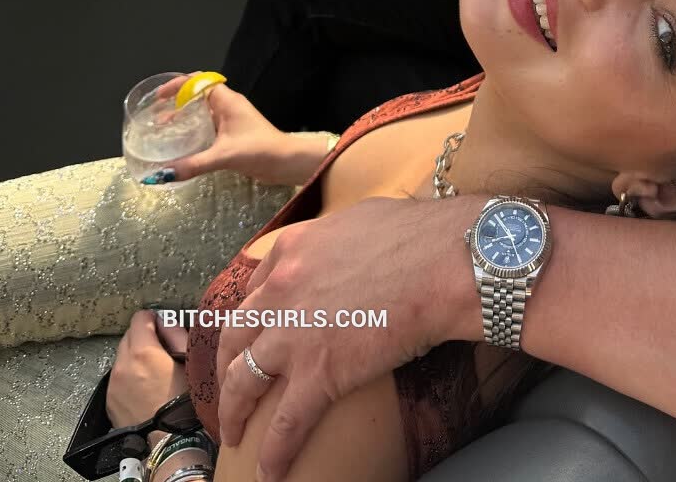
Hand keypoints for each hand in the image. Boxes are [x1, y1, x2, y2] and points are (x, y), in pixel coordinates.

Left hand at [107, 311, 187, 428]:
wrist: (170, 439)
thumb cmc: (185, 401)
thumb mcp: (189, 360)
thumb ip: (176, 334)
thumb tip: (166, 321)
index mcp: (144, 351)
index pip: (140, 318)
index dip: (153, 318)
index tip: (162, 325)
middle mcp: (123, 365)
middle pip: (128, 336)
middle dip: (143, 337)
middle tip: (161, 348)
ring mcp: (113, 383)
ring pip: (121, 357)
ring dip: (135, 356)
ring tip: (154, 370)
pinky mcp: (109, 400)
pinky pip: (117, 377)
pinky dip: (129, 375)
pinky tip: (145, 386)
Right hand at [159, 80, 314, 185]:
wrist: (287, 162)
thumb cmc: (260, 150)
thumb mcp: (224, 156)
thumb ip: (193, 164)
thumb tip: (162, 174)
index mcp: (228, 101)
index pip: (199, 81)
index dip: (178, 84)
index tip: (159, 96)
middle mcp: (229, 106)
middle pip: (198, 95)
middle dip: (177, 102)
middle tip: (156, 114)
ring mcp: (232, 120)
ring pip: (203, 112)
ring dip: (185, 117)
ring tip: (163, 128)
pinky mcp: (233, 134)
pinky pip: (209, 127)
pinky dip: (194, 130)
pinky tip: (182, 144)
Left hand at [215, 196, 480, 481]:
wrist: (447, 261)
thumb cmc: (421, 234)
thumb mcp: (362, 218)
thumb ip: (337, 235)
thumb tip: (344, 241)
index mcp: (293, 249)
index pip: (257, 285)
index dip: (253, 312)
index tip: (255, 328)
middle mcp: (281, 290)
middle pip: (235, 334)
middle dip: (228, 362)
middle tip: (231, 381)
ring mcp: (294, 334)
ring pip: (244, 380)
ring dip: (235, 409)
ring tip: (235, 429)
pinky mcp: (320, 374)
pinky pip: (287, 422)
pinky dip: (275, 450)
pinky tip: (271, 471)